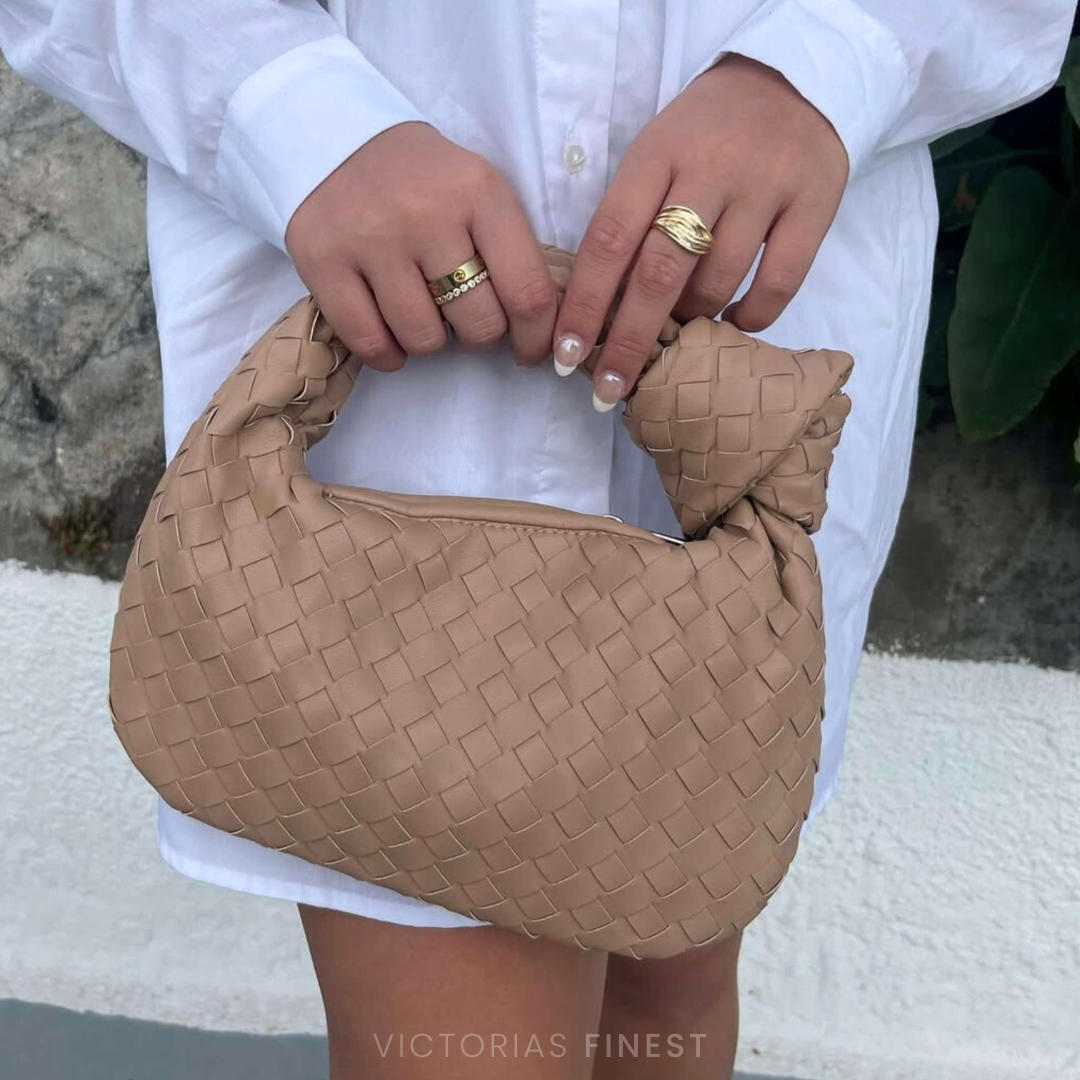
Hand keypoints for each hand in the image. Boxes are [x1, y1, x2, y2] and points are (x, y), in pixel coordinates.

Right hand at [285, 121, 556, 369]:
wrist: (337, 139)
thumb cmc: (423, 179)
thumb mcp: (479, 190)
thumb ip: (511, 250)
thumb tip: (537, 332)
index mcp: (479, 192)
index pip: (528, 291)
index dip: (536, 338)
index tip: (531, 352)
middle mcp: (426, 215)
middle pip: (479, 323)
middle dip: (480, 333)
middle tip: (464, 315)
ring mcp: (371, 239)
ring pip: (424, 339)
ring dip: (430, 341)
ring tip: (422, 312)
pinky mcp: (322, 261)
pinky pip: (370, 342)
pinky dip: (387, 353)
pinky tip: (390, 335)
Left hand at [552, 55, 848, 409]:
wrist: (792, 78)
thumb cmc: (705, 133)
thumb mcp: (655, 154)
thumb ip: (630, 218)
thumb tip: (601, 311)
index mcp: (656, 154)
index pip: (608, 240)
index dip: (584, 305)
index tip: (567, 355)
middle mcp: (709, 169)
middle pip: (659, 273)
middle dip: (629, 340)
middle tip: (609, 390)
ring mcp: (765, 186)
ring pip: (717, 283)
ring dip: (691, 322)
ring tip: (680, 334)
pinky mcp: (815, 202)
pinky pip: (778, 283)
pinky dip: (751, 317)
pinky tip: (733, 323)